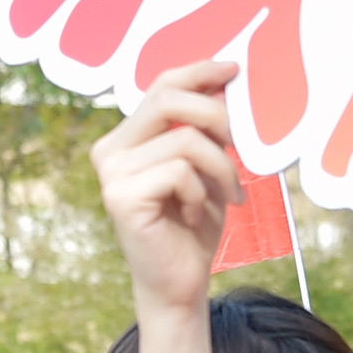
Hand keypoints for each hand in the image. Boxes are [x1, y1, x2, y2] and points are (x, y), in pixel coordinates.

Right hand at [92, 61, 242, 306]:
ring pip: (186, 140)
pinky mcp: (121, 197)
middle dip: (217, 117)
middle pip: (168, 100)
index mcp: (126, 137)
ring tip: (229, 193)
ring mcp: (112, 173)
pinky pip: (180, 172)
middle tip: (241, 145)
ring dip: (221, 167)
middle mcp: (110, 150)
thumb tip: (225, 81)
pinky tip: (194, 215)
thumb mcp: (206, 165)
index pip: (161, 86)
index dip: (199, 72)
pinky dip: (201, 193)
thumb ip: (205, 127)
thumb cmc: (194, 223)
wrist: (179, 282)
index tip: (233, 70)